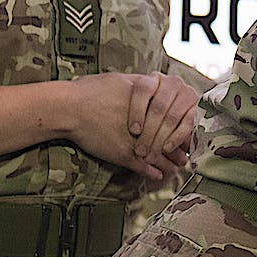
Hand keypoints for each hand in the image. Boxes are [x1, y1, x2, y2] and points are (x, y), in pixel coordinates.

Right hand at [64, 73, 184, 181]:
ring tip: (177, 168)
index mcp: (149, 104)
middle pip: (169, 139)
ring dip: (169, 163)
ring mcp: (136, 141)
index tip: (184, 135)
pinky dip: (152, 172)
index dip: (179, 129)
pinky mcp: (124, 154)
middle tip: (185, 156)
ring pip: (159, 155)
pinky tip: (158, 175)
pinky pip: (143, 167)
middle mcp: (146, 123)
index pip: (172, 119)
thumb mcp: (122, 80)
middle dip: (178, 149)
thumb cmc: (91, 91)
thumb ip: (143, 86)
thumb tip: (155, 84)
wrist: (70, 108)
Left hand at [125, 72, 198, 161]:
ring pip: (172, 117)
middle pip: (158, 107)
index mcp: (153, 79)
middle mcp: (171, 83)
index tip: (133, 130)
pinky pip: (187, 124)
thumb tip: (116, 118)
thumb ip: (127, 107)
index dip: (138, 110)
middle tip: (140, 151)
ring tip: (151, 154)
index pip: (143, 90)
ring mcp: (186, 94)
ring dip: (160, 138)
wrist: (163, 107)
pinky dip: (176, 138)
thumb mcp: (136, 105)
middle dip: (148, 133)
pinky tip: (167, 148)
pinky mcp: (197, 107)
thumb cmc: (144, 110)